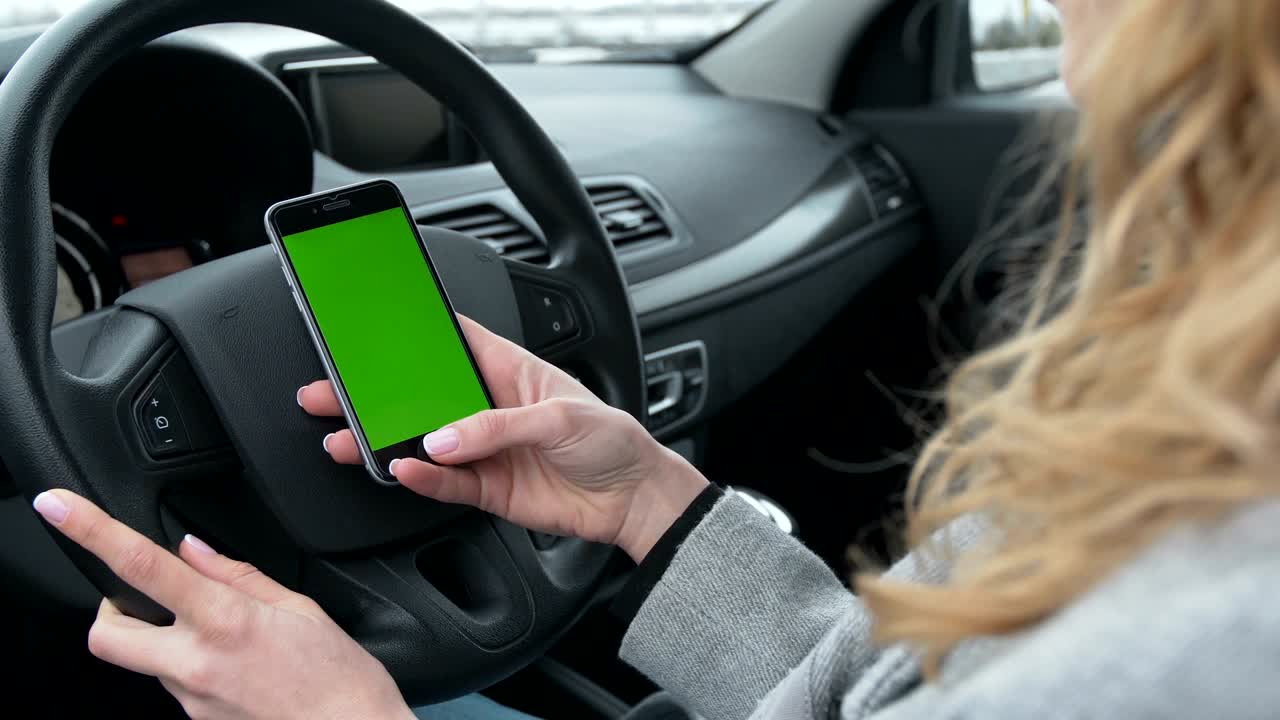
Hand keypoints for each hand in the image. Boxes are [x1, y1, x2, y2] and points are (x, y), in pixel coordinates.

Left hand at [31, 490, 414, 719]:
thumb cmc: (340, 679)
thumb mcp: (299, 608)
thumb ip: (239, 575)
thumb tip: (194, 550)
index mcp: (224, 620)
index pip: (141, 566)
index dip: (91, 532)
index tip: (58, 507)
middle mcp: (195, 664)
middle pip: (105, 635)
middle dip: (111, 612)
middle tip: (142, 601)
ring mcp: (191, 701)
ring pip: (146, 662)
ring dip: (167, 643)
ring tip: (228, 642)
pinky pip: (178, 686)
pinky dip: (196, 669)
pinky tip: (240, 669)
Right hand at [300, 315, 707, 562]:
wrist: (634, 499)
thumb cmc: (612, 440)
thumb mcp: (560, 418)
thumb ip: (497, 426)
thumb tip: (445, 438)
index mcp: (509, 370)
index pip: (453, 341)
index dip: (415, 334)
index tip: (371, 331)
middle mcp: (490, 408)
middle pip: (421, 396)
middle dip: (376, 395)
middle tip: (332, 393)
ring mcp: (485, 450)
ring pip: (422, 441)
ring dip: (385, 440)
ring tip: (347, 439)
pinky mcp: (488, 489)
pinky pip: (444, 482)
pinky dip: (420, 478)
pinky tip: (399, 469)